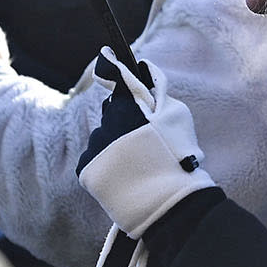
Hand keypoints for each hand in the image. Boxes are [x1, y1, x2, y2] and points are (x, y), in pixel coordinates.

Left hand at [76, 50, 216, 237]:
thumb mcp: (177, 114)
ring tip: (137, 165)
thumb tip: (142, 68)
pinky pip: (93, 161)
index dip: (118, 77)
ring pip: (102, 140)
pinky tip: (124, 176)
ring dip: (115, 147)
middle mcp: (105, 125)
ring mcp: (93, 150)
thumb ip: (158, 87)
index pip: (116, 81)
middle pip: (112, 115)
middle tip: (144, 142)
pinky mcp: (86, 173)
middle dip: (125, 123)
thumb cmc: (180, 158)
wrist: (170, 205)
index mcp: (126, 108)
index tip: (110, 61)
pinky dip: (105, 167)